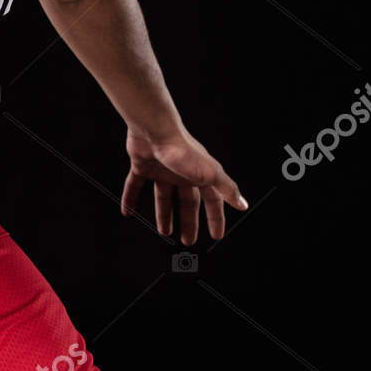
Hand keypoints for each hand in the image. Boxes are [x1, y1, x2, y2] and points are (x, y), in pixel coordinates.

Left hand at [121, 128, 246, 243]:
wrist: (154, 130)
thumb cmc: (183, 150)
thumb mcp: (210, 174)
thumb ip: (227, 189)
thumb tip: (243, 204)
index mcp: (199, 175)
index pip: (211, 201)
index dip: (215, 218)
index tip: (216, 235)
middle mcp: (181, 173)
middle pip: (187, 202)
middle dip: (188, 222)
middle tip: (188, 240)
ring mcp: (161, 170)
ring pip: (163, 196)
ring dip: (163, 215)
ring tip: (164, 231)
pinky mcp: (142, 166)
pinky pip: (134, 185)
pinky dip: (130, 198)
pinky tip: (127, 210)